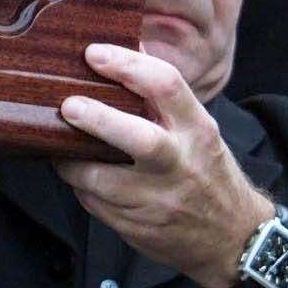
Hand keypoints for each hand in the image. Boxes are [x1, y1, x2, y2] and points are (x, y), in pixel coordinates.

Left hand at [54, 44, 273, 287]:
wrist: (232, 238)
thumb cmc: (206, 171)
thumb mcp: (198, 132)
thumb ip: (163, 99)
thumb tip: (125, 49)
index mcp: (198, 131)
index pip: (167, 86)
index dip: (128, 65)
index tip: (94, 54)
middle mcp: (181, 164)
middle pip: (139, 139)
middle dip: (98, 119)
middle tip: (68, 105)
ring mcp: (158, 200)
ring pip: (102, 179)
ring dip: (70, 160)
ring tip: (55, 141)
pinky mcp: (136, 227)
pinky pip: (93, 203)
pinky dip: (77, 185)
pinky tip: (73, 170)